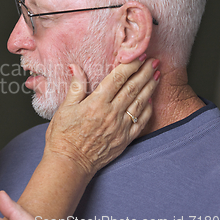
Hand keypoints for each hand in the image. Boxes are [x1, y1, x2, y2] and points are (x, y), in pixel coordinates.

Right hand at [45, 56, 158, 174]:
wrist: (70, 163)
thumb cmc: (63, 136)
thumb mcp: (64, 108)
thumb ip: (75, 87)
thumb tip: (75, 67)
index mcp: (96, 103)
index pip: (117, 79)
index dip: (130, 66)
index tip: (138, 56)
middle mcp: (111, 113)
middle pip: (132, 88)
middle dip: (145, 72)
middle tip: (154, 61)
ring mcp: (120, 127)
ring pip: (140, 103)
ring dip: (150, 87)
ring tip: (157, 75)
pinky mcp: (124, 139)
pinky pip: (141, 122)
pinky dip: (147, 110)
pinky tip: (151, 101)